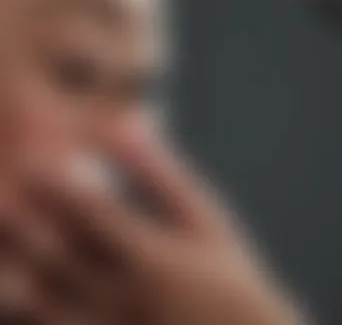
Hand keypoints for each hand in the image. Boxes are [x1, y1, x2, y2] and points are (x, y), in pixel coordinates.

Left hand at [15, 132, 306, 324]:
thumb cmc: (227, 275)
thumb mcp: (206, 221)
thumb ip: (164, 177)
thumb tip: (133, 128)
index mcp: (152, 257)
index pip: (93, 214)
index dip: (57, 184)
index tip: (28, 158)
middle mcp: (120, 297)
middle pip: (55, 256)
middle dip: (19, 221)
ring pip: (36, 303)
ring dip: (9, 270)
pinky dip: (21, 310)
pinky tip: (12, 283)